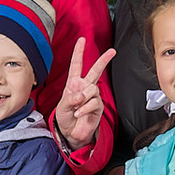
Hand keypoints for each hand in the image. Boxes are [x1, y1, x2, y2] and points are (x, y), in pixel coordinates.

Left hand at [50, 37, 109, 151]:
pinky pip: (93, 102)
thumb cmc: (65, 119)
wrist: (71, 134)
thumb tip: (81, 95)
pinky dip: (85, 108)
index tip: (82, 40)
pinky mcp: (98, 107)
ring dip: (83, 99)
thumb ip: (70, 98)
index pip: (76, 65)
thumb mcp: (62, 106)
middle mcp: (84, 87)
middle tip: (112, 51)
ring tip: (76, 108)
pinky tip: (79, 113)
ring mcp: (92, 97)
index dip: (78, 52)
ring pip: (92, 90)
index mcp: (73, 84)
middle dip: (104, 60)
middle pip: (95, 70)